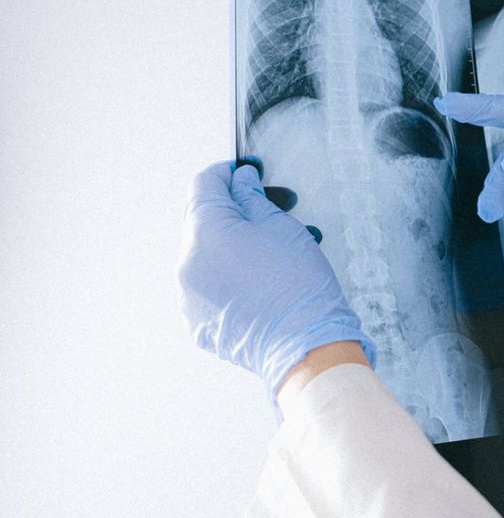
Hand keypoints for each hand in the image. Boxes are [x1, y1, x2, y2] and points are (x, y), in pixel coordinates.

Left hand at [176, 162, 375, 397]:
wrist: (304, 345)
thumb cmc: (298, 285)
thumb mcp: (282, 227)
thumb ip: (253, 198)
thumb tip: (240, 182)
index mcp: (204, 231)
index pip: (204, 185)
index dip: (228, 173)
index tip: (246, 172)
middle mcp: (186, 262)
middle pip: (203, 220)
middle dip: (236, 211)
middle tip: (274, 209)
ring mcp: (187, 295)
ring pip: (206, 255)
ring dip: (234, 245)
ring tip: (274, 251)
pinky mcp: (197, 322)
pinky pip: (207, 287)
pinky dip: (229, 277)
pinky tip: (262, 282)